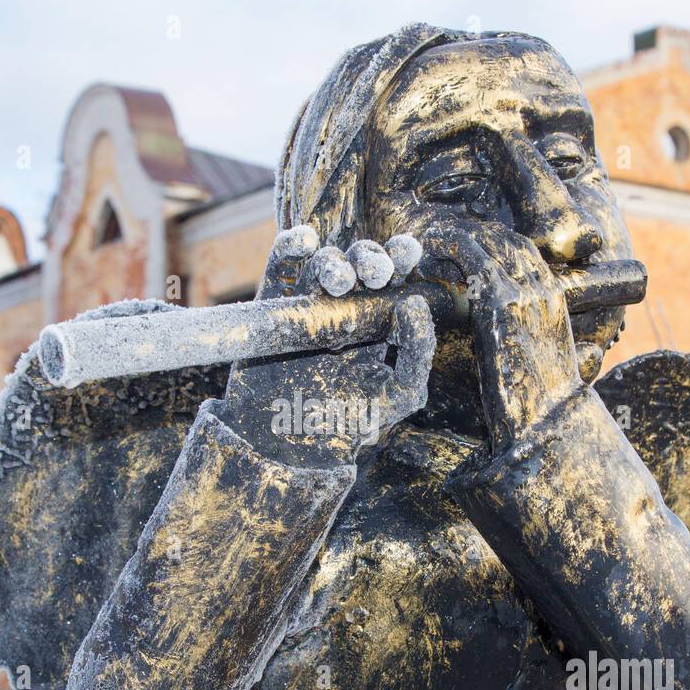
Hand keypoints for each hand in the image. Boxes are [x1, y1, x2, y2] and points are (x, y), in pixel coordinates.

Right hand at [218, 226, 433, 468]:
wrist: (287, 448)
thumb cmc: (347, 427)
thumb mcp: (398, 394)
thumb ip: (417, 352)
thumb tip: (415, 302)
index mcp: (377, 325)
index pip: (393, 282)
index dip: (400, 259)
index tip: (408, 252)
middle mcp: (344, 311)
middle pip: (359, 267)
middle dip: (370, 260)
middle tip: (376, 273)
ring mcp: (307, 309)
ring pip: (323, 266)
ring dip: (335, 262)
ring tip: (341, 281)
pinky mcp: (272, 310)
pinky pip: (280, 272)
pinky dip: (289, 249)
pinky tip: (305, 241)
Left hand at [416, 221, 581, 452]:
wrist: (549, 421)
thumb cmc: (539, 405)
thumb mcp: (536, 362)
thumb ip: (523, 340)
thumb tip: (506, 342)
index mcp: (556, 303)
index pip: (527, 255)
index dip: (495, 245)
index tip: (468, 249)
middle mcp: (543, 289)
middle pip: (509, 240)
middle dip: (475, 235)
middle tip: (442, 240)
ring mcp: (524, 291)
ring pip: (490, 241)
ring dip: (458, 236)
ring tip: (430, 241)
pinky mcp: (500, 300)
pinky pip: (471, 255)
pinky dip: (449, 245)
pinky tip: (428, 248)